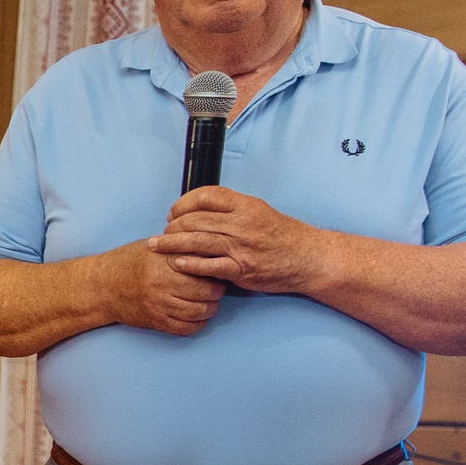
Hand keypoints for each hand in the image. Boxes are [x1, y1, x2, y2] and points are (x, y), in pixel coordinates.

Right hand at [96, 241, 226, 337]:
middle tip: (214, 288)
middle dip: (216, 291)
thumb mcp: (155, 246)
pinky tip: (195, 317)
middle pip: (208, 292)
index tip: (216, 270)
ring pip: (200, 312)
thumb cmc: (129, 262)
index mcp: (165, 260)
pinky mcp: (155, 321)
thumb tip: (212, 249)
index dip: (217, 269)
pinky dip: (197, 325)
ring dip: (209, 309)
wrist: (101, 286)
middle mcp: (163, 282)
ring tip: (206, 302)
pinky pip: (186, 328)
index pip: (205, 267)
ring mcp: (158, 304)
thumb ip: (181, 247)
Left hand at [149, 187, 332, 294]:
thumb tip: (200, 211)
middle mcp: (242, 223)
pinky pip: (208, 266)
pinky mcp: (241, 269)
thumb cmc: (283, 236)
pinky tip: (176, 263)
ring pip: (196, 241)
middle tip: (163, 232)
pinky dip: (189, 264)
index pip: (206, 196)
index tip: (173, 212)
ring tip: (156, 246)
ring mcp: (241, 246)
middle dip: (173, 226)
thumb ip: (232, 211)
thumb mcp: (259, 212)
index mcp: (246, 205)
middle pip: (195, 219)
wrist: (309, 258)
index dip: (183, 203)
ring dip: (171, 243)